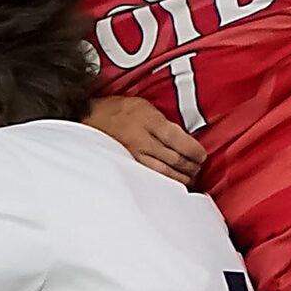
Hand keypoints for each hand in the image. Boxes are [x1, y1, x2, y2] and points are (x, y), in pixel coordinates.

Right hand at [87, 94, 205, 186]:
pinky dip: (165, 182)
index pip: (180, 141)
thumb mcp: (146, 106)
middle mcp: (143, 140)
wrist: (89, 118)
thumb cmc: (119, 110)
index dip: (195, 152)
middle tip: (198, 168)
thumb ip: (164, 122)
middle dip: (191, 167)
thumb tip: (183, 138)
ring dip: (181, 178)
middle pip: (175, 159)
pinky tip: (171, 184)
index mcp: (151, 122)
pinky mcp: (126, 164)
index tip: (202, 156)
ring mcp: (134, 155)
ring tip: (189, 178)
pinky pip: (150, 177)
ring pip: (164, 173)